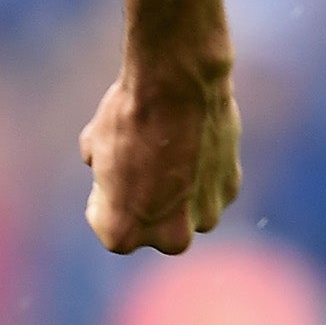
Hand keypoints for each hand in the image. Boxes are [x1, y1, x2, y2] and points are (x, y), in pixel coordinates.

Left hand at [79, 59, 239, 254]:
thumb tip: (107, 167)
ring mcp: (205, 217)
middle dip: (143, 202)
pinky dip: (201, 173)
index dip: (103, 194)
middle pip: (149, 227)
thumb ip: (102, 171)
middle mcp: (168, 238)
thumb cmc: (128, 117)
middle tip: (138, 164)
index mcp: (122, 233)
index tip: (107, 170)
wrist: (178, 86)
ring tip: (166, 148)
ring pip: (184, 212)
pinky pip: (209, 191)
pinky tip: (191, 141)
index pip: (106, 224)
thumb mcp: (94, 146)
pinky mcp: (231, 192)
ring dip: (175, 191)